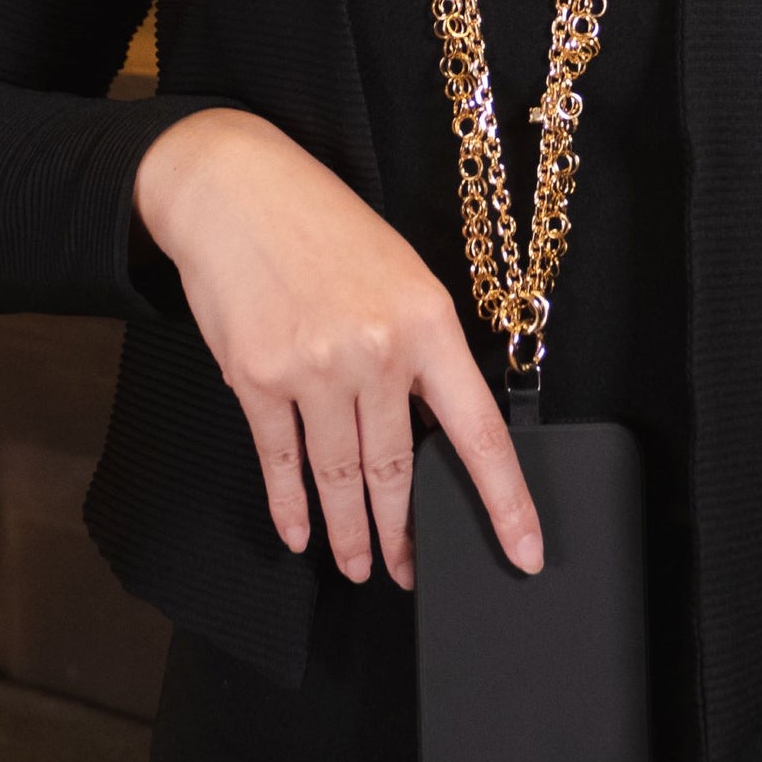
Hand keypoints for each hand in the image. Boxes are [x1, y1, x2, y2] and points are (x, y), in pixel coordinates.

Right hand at [132, 107, 546, 588]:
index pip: (479, 432)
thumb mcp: (401, 274)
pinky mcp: (257, 376)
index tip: (524, 555)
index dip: (506, 502)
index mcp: (428, 321)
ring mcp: (313, 367)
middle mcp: (376, 350)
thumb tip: (428, 430)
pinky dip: (290, 503)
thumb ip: (420, 350)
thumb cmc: (325, 227)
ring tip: (358, 566)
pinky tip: (299, 532)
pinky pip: (280, 458)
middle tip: (406, 573)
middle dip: (403, 533)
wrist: (236, 188)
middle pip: (397, 469)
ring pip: (338, 474)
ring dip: (350, 531)